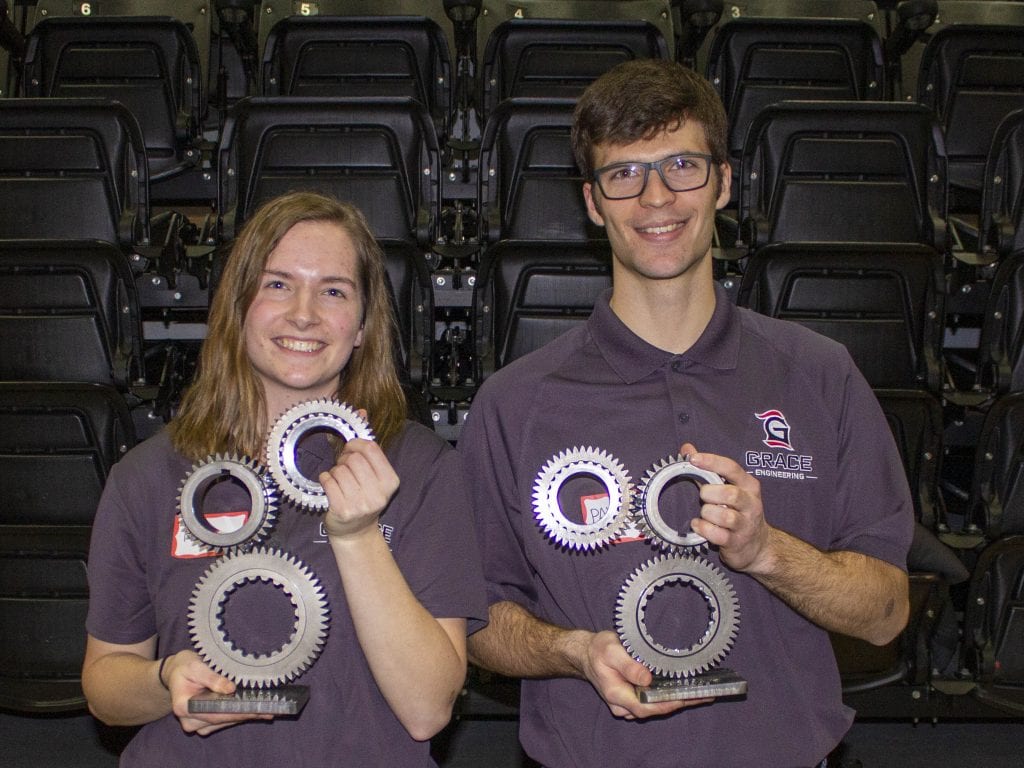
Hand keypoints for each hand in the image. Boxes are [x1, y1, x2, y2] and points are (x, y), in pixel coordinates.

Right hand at [162, 650, 271, 734]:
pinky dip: (239, 715)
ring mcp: (197, 724)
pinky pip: (224, 721)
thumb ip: (212, 678)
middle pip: (222, 719)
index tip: (255, 709)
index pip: (214, 713)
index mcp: (184, 707)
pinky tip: (256, 711)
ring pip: (225, 722)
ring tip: (268, 710)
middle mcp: (189, 720)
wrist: (177, 672)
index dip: (236, 712)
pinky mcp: (205, 723)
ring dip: (245, 716)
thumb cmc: (185, 668)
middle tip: (270, 710)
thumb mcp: (196, 667)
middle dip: (246, 714)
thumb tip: (231, 689)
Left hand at [319, 438, 399, 540]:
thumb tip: (354, 440)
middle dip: (344, 459)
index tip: (350, 448)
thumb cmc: (365, 499)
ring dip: (334, 471)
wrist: (356, 532)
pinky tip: (330, 486)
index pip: (371, 449)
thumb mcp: (378, 481)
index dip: (356, 444)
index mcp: (390, 482)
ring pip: (340, 470)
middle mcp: (378, 494)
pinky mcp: (342, 510)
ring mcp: (360, 504)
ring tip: (338, 481)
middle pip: (354, 459)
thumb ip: (371, 460)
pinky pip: (328, 481)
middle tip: (343, 467)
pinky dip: (325, 479)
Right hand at [576, 630, 709, 719]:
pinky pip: (652, 701)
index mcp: (618, 694)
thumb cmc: (598, 650)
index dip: (668, 704)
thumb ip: (628, 665)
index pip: (646, 706)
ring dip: (677, 700)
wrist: (586, 654)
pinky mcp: (632, 698)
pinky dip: (668, 696)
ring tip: (701, 692)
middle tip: (705, 694)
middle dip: (680, 703)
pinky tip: (683, 689)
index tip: (688, 698)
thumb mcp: (610, 651)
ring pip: (655, 707)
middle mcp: (623, 704)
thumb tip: (647, 679)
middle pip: (655, 709)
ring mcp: (627, 703)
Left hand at [683, 442, 773, 573]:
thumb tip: (687, 448)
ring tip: (703, 514)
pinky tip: (698, 526)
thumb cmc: (737, 511)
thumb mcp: (727, 488)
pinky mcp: (737, 542)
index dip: (711, 462)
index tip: (693, 459)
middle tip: (702, 496)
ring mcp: (746, 524)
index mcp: (748, 485)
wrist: (756, 546)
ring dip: (707, 513)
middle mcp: (750, 503)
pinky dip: (704, 529)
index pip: (731, 468)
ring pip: (725, 516)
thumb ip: (707, 469)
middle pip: (730, 494)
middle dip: (709, 493)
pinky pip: (718, 535)